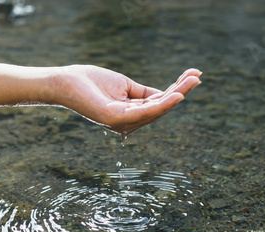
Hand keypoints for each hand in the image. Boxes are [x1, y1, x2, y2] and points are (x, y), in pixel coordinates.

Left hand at [54, 65, 201, 134]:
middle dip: (181, 91)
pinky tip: (176, 95)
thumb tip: (166, 94)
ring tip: (192, 82)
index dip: (176, 89)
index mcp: (131, 114)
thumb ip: (145, 93)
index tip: (193, 75)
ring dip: (177, 95)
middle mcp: (129, 123)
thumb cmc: (92, 83)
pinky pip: (144, 111)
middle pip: (161, 107)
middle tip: (198, 76)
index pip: (158, 102)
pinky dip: (162, 104)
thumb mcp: (125, 86)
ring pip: (156, 109)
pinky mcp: (117, 119)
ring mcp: (123, 123)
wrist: (66, 82)